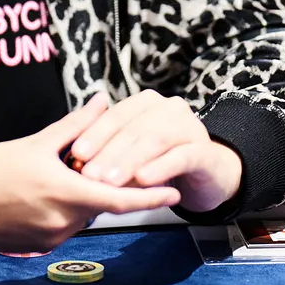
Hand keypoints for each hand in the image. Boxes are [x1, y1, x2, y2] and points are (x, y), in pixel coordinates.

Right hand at [0, 94, 180, 251]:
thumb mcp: (36, 142)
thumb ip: (76, 125)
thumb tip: (103, 102)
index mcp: (66, 193)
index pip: (120, 199)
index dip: (150, 197)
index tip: (175, 194)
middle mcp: (62, 222)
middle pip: (100, 206)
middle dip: (104, 187)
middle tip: (96, 167)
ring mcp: (50, 239)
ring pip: (81, 217)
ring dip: (81, 199)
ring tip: (59, 177)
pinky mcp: (37, 248)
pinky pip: (63, 229)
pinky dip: (63, 212)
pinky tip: (41, 195)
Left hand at [67, 89, 242, 213]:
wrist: (208, 176)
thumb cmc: (162, 162)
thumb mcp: (133, 155)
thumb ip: (110, 151)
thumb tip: (77, 160)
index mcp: (146, 104)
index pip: (115, 116)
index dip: (94, 134)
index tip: (75, 154)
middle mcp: (168, 108)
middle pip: (132, 128)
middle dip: (108, 152)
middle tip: (88, 173)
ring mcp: (189, 127)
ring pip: (154, 140)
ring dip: (129, 161)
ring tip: (110, 181)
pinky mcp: (205, 151)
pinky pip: (180, 157)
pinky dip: (160, 167)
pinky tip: (144, 180)